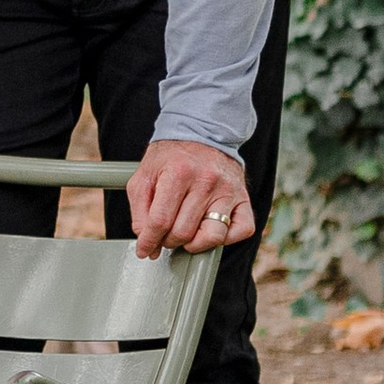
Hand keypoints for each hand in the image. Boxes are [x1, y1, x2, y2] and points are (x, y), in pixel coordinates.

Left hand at [127, 139, 253, 262]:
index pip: (160, 220)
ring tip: (185, 235)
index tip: (145, 250)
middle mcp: (206, 181)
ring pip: (212, 236)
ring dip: (194, 244)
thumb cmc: (172, 157)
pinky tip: (208, 229)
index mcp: (178, 172)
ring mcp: (228, 191)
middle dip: (168, 241)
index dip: (149, 241)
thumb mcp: (145, 175)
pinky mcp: (244, 199)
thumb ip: (140, 209)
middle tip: (164, 236)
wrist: (202, 133)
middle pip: (184, 232)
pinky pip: (241, 231)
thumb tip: (145, 241)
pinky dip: (225, 239)